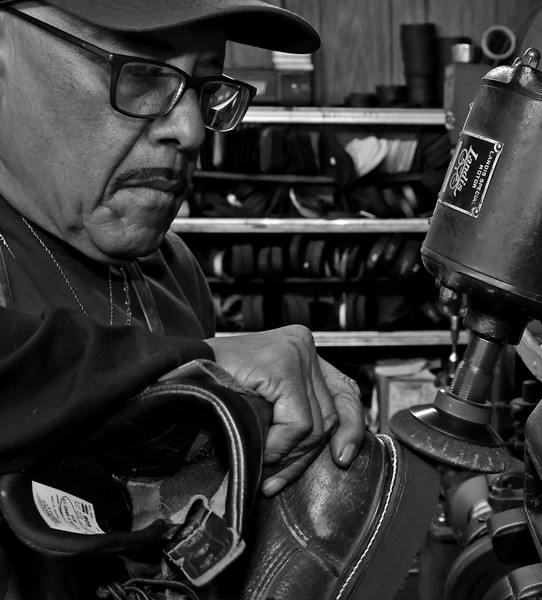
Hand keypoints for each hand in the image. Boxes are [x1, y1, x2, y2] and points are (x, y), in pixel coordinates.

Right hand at [205, 325, 364, 496]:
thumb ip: (297, 414)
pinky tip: (258, 446)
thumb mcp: (265, 401)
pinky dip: (279, 445)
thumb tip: (338, 453)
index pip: (344, 391)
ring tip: (261, 462)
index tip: (343, 458)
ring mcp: (295, 351)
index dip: (352, 427)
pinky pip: (298, 423)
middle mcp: (304, 345)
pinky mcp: (282, 364)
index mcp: (302, 350)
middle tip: (275, 478)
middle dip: (304, 456)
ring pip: (315, 425)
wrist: (174, 372)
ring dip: (287, 455)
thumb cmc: (214, 388)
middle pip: (329, 416)